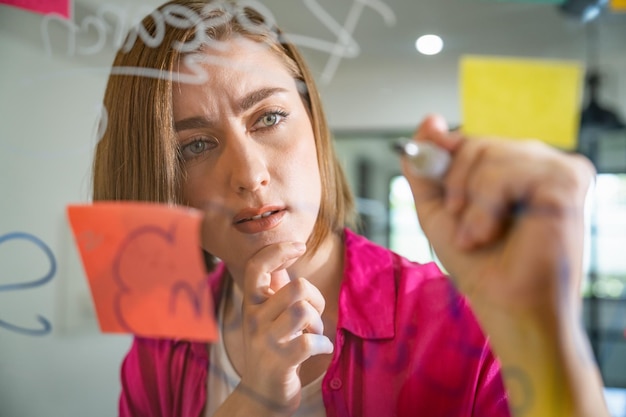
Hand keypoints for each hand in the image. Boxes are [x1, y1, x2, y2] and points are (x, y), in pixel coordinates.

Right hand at [234, 242, 332, 414]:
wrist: (260, 396)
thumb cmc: (271, 350)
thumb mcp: (267, 316)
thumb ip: (275, 289)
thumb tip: (286, 255)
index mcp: (252, 304)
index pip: (257, 266)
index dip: (278, 250)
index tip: (299, 245)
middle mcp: (254, 319)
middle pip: (296, 287)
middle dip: (316, 299)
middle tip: (314, 316)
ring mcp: (265, 341)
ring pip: (303, 311)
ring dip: (318, 323)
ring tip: (314, 334)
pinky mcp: (279, 361)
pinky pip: (311, 340)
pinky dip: (324, 344)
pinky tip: (320, 349)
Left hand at [402, 114, 592, 315]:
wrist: (504, 303)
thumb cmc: (478, 264)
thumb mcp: (438, 210)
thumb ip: (427, 167)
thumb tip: (429, 120)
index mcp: (514, 166)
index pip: (471, 140)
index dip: (446, 163)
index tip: (444, 196)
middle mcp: (538, 162)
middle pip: (476, 143)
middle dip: (455, 187)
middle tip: (463, 225)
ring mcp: (557, 169)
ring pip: (489, 154)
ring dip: (471, 202)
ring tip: (479, 235)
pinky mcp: (567, 181)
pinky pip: (507, 171)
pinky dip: (487, 205)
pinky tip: (492, 232)